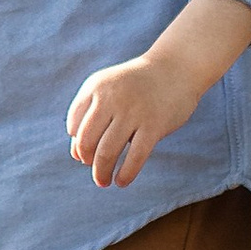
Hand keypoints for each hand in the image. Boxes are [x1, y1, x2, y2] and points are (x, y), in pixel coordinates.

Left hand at [67, 0, 250, 188]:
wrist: (176, 68)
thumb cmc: (137, 86)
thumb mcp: (109, 91)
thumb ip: (89, 118)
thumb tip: (75, 155)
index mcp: (96, 87)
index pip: (74, 125)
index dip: (77, 143)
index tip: (85, 152)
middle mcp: (112, 98)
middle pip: (87, 141)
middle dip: (86, 160)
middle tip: (94, 169)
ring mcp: (133, 112)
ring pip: (107, 152)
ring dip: (101, 172)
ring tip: (103, 181)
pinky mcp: (154, 126)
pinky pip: (135, 157)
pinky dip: (125, 174)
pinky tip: (121, 181)